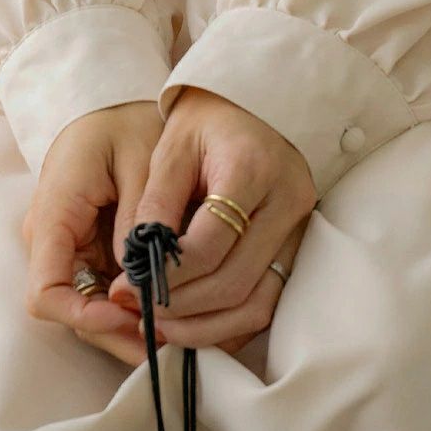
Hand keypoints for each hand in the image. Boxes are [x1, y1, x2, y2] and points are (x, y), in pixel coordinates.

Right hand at [22, 100, 165, 367]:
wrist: (111, 98)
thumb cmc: (124, 120)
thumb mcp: (140, 160)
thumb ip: (138, 218)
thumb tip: (141, 280)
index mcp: (54, 215)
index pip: (47, 294)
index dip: (86, 318)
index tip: (135, 316)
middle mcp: (50, 240)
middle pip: (71, 312)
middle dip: (116, 332)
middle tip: (170, 340)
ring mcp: (66, 247)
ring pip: (88, 308)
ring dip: (127, 324)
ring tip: (178, 332)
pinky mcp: (85, 249)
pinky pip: (103, 290)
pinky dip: (131, 306)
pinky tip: (170, 308)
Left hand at [106, 86, 316, 353]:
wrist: (255, 104)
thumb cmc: (206, 122)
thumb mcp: (171, 149)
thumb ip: (154, 205)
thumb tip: (132, 266)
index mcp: (252, 167)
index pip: (209, 243)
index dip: (167, 275)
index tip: (129, 286)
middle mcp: (287, 200)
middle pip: (235, 280)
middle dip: (183, 308)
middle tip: (140, 313)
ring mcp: (301, 227)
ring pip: (258, 303)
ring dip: (207, 326)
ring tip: (162, 326)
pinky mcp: (301, 246)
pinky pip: (269, 301)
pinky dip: (231, 322)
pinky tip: (194, 323)